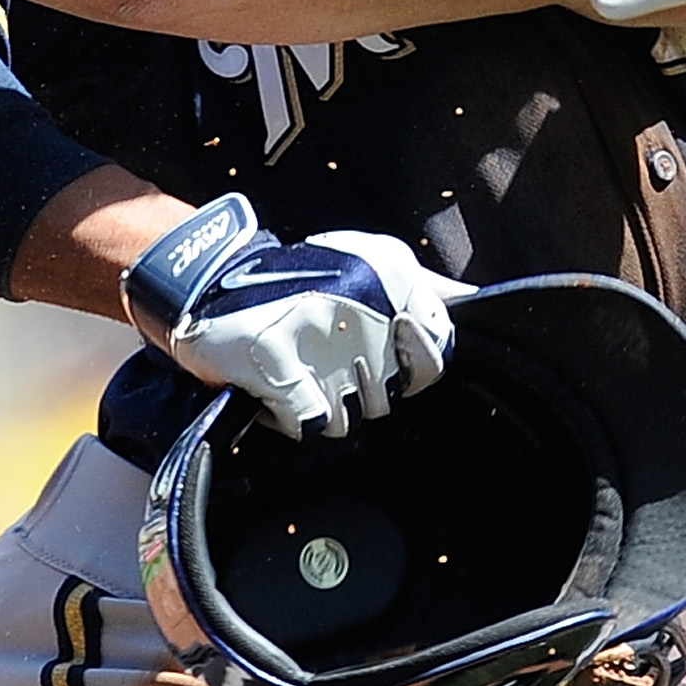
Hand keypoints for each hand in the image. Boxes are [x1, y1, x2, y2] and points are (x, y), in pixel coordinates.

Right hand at [121, 193, 463, 438]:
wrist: (207, 279)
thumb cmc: (294, 279)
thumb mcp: (369, 263)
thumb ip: (427, 292)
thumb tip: (478, 305)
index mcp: (392, 274)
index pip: (437, 351)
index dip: (413, 368)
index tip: (384, 361)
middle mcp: (362, 301)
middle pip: (392, 395)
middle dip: (362, 391)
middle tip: (327, 363)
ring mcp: (317, 333)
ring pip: (348, 417)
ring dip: (321, 404)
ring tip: (299, 371)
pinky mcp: (273, 361)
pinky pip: (307, 423)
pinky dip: (288, 415)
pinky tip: (274, 389)